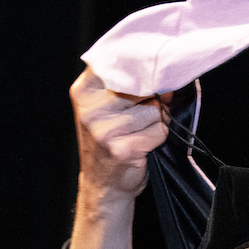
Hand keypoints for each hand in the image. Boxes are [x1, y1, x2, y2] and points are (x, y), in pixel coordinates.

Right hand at [70, 67, 169, 200]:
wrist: (103, 185)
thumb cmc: (109, 141)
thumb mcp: (107, 107)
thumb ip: (128, 85)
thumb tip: (164, 75)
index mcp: (84, 91)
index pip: (120, 63)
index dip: (142, 68)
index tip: (148, 77)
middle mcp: (90, 109)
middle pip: (142, 86)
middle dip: (152, 100)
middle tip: (142, 116)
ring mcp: (104, 130)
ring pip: (154, 109)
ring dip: (157, 121)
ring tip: (141, 132)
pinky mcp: (122, 149)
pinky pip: (159, 130)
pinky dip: (158, 137)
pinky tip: (144, 145)